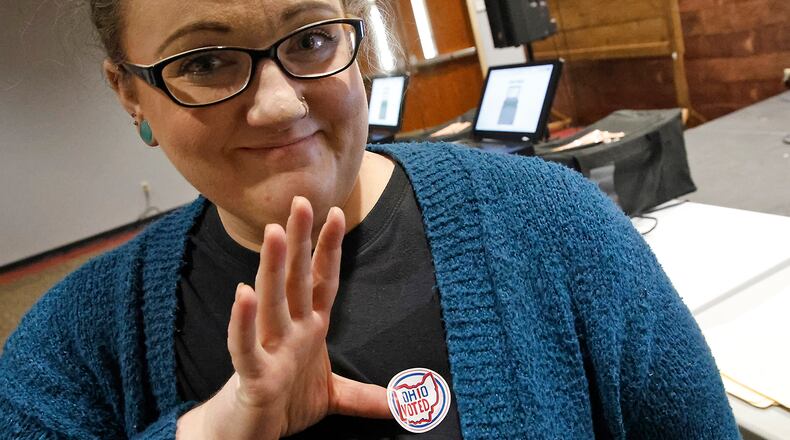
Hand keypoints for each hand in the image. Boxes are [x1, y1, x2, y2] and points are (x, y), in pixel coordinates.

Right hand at [177, 197, 389, 438]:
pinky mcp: (254, 379)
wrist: (247, 436)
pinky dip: (243, 323)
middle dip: (299, 241)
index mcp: (308, 330)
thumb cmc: (283, 403)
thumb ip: (365, 396)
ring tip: (274, 233)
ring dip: (272, 268)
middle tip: (301, 200)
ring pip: (270, 303)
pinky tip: (242, 294)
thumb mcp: (332, 396)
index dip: (328, 248)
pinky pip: (246, 347)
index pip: (321, 282)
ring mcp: (269, 352)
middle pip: (295, 280)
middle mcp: (288, 333)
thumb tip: (402, 402)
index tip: (336, 213)